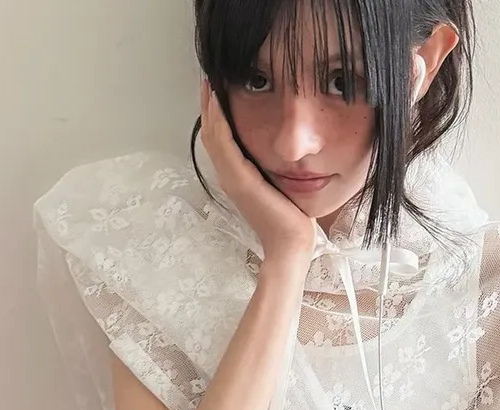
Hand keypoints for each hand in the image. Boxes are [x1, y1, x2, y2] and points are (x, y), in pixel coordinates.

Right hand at [199, 77, 317, 263]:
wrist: (290, 245)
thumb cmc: (291, 219)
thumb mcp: (280, 186)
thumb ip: (273, 169)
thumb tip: (284, 151)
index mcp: (237, 177)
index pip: (220, 140)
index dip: (215, 114)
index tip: (217, 88)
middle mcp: (229, 176)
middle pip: (211, 133)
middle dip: (208, 104)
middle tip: (208, 76)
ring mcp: (231, 178)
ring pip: (212, 134)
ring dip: (209, 106)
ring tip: (209, 80)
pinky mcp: (239, 179)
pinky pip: (223, 143)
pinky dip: (218, 120)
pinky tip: (217, 99)